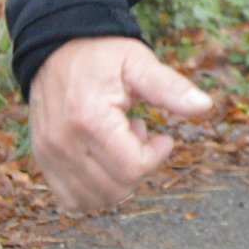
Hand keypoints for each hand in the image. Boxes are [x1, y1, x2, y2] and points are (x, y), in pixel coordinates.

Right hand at [29, 36, 212, 212]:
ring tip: (118, 145)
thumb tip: (206, 106)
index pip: (132, 168)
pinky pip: (70, 200)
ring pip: (94, 201)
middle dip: (137, 168)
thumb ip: (170, 87)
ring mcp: (49, 155)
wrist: (57, 48)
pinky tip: (101, 160)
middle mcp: (63, 142)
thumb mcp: (139, 63)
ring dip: (116, 181)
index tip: (160, 136)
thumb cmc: (103, 55)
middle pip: (115, 189)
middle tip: (138, 135)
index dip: (155, 156)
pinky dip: (93, 191)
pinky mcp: (43, 161)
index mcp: (89, 119)